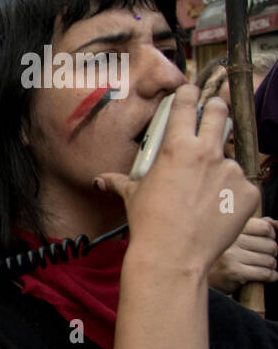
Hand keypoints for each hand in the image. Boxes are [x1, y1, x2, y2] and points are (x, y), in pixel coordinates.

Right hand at [95, 86, 257, 273]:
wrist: (174, 255)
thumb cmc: (150, 223)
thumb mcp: (133, 196)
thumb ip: (119, 181)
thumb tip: (101, 180)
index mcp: (177, 147)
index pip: (187, 104)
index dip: (189, 94)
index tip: (190, 93)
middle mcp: (208, 153)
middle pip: (219, 112)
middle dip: (215, 109)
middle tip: (211, 116)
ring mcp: (231, 172)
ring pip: (230, 156)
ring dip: (220, 165)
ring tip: (205, 190)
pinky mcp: (248, 192)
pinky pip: (242, 186)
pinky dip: (232, 194)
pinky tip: (216, 209)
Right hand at [207, 216, 277, 293]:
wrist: (204, 274)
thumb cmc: (225, 255)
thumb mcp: (239, 236)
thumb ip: (258, 226)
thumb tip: (277, 223)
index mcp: (232, 228)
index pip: (265, 227)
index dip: (272, 236)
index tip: (267, 241)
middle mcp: (231, 240)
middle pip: (271, 246)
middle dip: (272, 254)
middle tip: (263, 257)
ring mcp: (231, 256)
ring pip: (270, 261)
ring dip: (271, 267)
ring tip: (261, 267)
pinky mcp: (232, 271)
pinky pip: (265, 273)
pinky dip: (272, 276)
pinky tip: (267, 276)